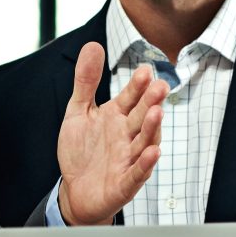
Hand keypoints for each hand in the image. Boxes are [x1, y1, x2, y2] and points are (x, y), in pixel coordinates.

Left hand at [56, 42, 166, 225]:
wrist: (75, 191)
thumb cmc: (81, 152)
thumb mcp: (78, 112)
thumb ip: (86, 81)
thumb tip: (93, 45)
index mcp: (117, 117)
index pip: (131, 98)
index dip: (137, 86)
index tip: (145, 70)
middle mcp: (126, 136)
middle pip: (142, 117)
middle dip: (151, 102)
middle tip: (160, 85)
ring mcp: (128, 159)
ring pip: (144, 142)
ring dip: (152, 129)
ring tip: (157, 112)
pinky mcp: (124, 183)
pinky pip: (137, 173)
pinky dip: (145, 164)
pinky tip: (153, 152)